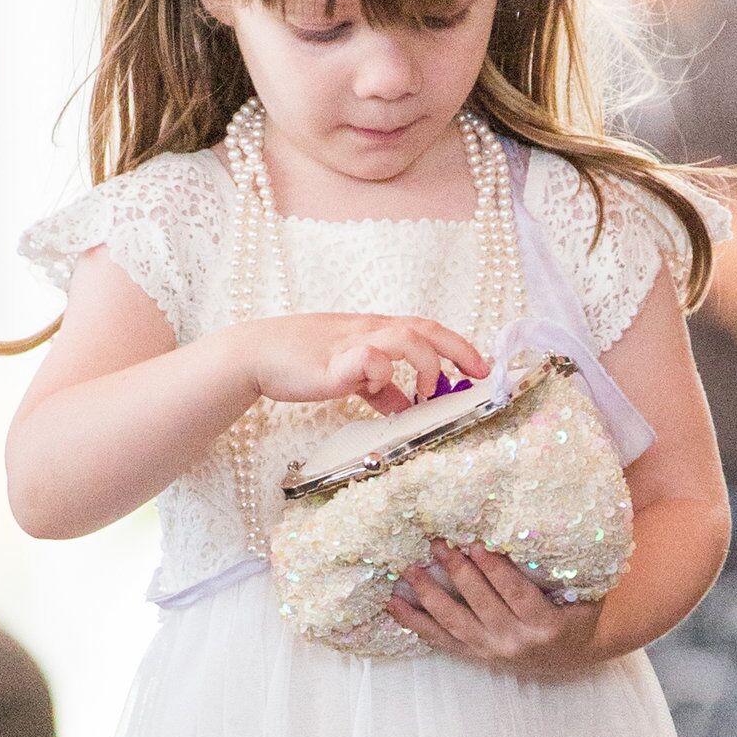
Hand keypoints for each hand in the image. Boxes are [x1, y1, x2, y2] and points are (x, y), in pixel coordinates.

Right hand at [240, 313, 488, 411]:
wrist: (255, 355)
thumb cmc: (301, 361)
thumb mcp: (350, 375)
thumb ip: (380, 391)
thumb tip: (407, 408)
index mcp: (374, 330)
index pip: (425, 328)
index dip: (457, 345)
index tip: (481, 367)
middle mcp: (368, 331)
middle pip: (425, 328)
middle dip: (458, 349)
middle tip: (479, 373)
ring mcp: (351, 343)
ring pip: (405, 337)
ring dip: (425, 363)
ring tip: (427, 391)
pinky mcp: (333, 363)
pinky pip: (369, 358)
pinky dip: (383, 373)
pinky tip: (379, 391)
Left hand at [389, 542, 604, 676]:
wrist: (576, 653)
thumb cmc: (578, 612)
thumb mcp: (580, 591)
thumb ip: (556, 567)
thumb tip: (529, 529)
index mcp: (545, 625)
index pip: (515, 594)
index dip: (495, 570)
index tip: (477, 544)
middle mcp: (516, 642)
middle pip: (480, 604)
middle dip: (458, 572)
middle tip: (438, 544)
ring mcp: (493, 651)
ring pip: (455, 622)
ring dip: (430, 595)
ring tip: (410, 571)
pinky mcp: (477, 656)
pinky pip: (442, 640)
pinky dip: (417, 623)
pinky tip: (395, 606)